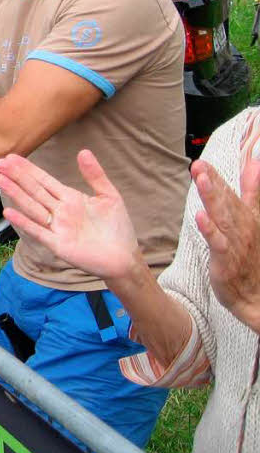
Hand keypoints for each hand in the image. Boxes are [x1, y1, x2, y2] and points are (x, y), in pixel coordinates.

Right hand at [0, 150, 143, 282]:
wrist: (124, 258)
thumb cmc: (117, 229)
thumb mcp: (109, 196)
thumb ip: (95, 175)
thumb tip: (83, 151)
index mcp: (70, 198)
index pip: (44, 180)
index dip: (28, 169)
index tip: (12, 157)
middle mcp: (59, 212)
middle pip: (34, 191)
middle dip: (17, 176)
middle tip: (0, 163)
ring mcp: (57, 228)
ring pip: (32, 207)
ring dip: (16, 194)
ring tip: (0, 180)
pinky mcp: (58, 244)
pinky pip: (38, 231)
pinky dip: (24, 222)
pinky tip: (9, 212)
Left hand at [192, 156, 259, 331]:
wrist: (254, 292)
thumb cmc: (249, 253)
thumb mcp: (252, 220)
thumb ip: (251, 192)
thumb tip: (255, 163)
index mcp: (246, 216)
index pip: (230, 192)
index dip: (217, 176)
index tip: (202, 160)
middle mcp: (242, 225)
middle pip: (224, 200)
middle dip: (212, 181)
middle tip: (198, 164)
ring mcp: (235, 241)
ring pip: (221, 216)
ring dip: (212, 197)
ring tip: (201, 180)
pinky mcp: (226, 258)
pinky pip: (217, 242)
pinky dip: (210, 229)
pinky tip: (200, 216)